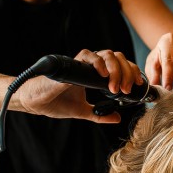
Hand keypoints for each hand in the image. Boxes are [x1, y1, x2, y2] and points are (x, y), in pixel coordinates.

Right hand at [15, 49, 140, 122]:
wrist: (34, 103)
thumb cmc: (55, 102)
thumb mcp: (83, 111)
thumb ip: (100, 115)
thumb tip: (117, 118)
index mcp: (94, 73)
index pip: (119, 65)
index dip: (131, 72)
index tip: (138, 85)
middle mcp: (90, 65)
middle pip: (117, 57)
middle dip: (126, 71)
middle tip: (126, 88)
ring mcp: (81, 64)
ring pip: (106, 53)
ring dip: (115, 68)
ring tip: (115, 86)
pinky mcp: (70, 65)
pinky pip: (86, 56)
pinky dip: (97, 63)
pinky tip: (102, 75)